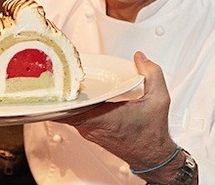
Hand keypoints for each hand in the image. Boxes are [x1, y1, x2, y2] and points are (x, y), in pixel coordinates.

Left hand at [62, 51, 177, 172]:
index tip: (56, 84)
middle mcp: (93, 127)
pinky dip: (71, 106)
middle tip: (57, 75)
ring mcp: (89, 131)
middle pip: (64, 108)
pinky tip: (73, 94)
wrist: (152, 156)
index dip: (59, 98)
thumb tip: (140, 57)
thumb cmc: (153, 132)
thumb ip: (152, 74)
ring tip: (63, 80)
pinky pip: (73, 117)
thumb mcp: (159, 99)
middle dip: (60, 92)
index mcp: (105, 119)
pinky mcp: (89, 132)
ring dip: (65, 98)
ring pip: (67, 113)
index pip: (70, 111)